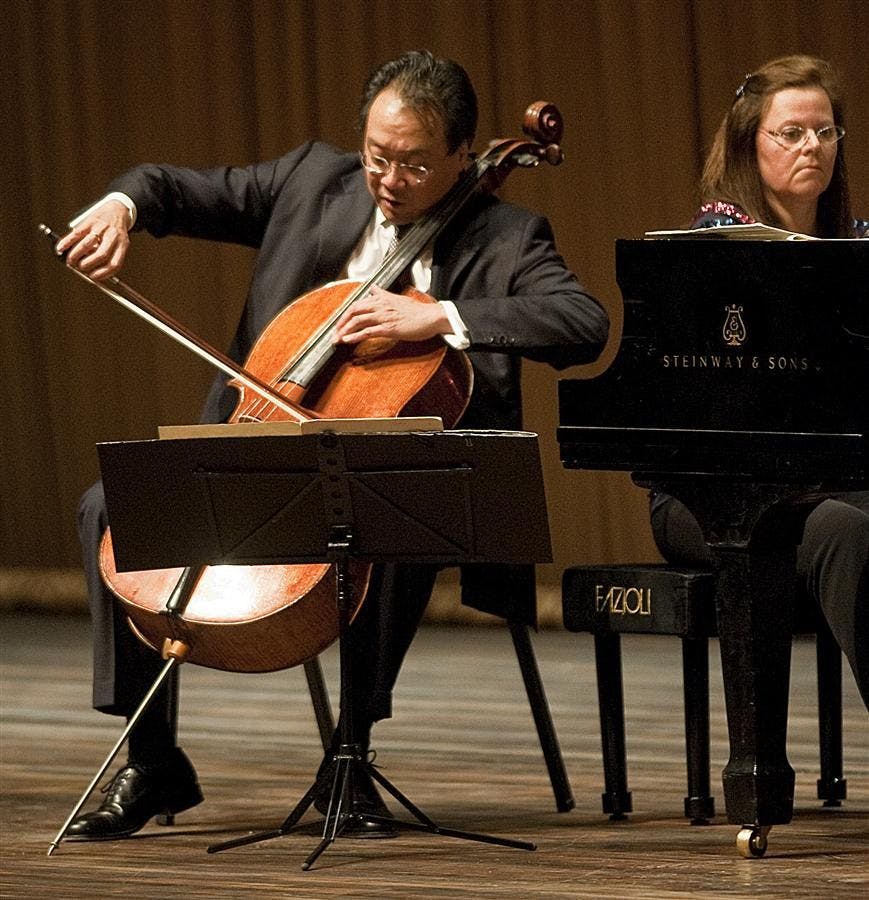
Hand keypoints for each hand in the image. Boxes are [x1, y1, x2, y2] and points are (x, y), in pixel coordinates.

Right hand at [54, 200, 130, 280]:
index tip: (93, 277)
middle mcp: (113, 236)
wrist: (117, 210)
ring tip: (71, 261)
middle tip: (80, 268)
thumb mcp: (118, 245)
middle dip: (88, 265)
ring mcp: (101, 228)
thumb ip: (107, 257)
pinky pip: (76, 234)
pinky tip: (60, 248)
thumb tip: (89, 272)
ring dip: (76, 255)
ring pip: (87, 244)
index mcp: (123, 245)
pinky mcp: (90, 221)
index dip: (103, 273)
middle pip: (101, 255)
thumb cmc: (115, 233)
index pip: (115, 264)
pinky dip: (67, 242)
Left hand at [334, 286, 450, 343]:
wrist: (432, 317)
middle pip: (353, 310)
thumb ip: (383, 294)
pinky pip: (368, 331)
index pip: (357, 303)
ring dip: (344, 331)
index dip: (345, 314)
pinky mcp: (389, 328)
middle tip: (334, 333)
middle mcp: (381, 305)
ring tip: (337, 339)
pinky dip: (355, 336)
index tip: (339, 323)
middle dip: (340, 322)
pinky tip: (347, 341)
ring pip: (358, 321)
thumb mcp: (398, 298)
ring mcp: (384, 316)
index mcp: (382, 298)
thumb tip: (374, 289)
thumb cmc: (418, 311)